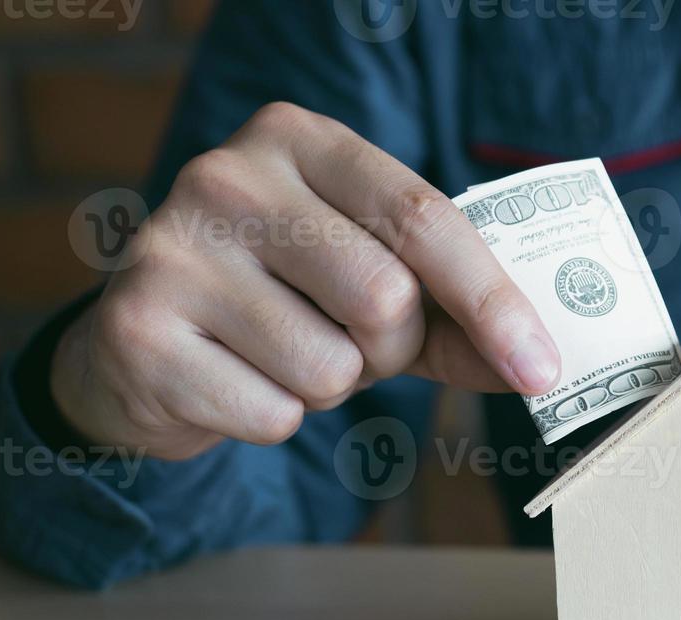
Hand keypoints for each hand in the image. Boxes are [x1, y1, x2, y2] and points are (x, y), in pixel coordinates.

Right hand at [52, 102, 560, 459]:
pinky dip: (276, 417)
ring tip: (281, 354)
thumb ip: (454, 315)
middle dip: (391, 349)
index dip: (493, 301)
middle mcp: (227, 177)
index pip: (423, 216)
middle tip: (351, 342)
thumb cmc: (284, 305)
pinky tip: (234, 381)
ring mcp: (174, 249)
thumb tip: (539, 368)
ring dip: (331, 386)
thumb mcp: (370, 284)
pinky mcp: (140, 329)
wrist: (146, 349)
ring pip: (330, 365)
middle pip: (385, 296)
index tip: (540, 367)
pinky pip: (274, 413)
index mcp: (297, 140)